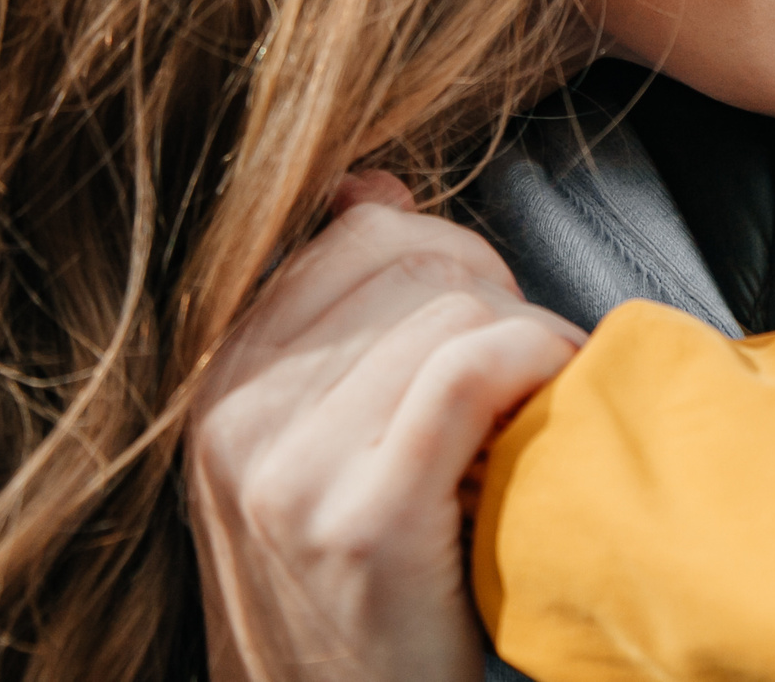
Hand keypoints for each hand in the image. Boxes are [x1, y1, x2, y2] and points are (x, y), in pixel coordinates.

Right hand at [188, 172, 583, 681]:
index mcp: (218, 383)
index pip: (360, 232)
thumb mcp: (315, 446)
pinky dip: (537, 360)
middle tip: (528, 369)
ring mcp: (293, 469)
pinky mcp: (365, 518)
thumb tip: (371, 183)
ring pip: (454, 311)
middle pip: (413, 261)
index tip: (490, 320)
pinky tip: (556, 394)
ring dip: (531, 341)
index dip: (452, 257)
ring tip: (538, 407)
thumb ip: (338, 319)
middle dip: (496, 296)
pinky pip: (473, 369)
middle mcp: (237, 417)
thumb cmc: (356, 591)